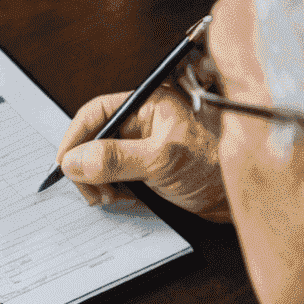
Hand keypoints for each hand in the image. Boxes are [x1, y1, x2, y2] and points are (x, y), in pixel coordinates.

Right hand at [55, 83, 229, 221]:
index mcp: (148, 105)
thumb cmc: (215, 168)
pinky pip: (111, 175)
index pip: (96, 113)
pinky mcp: (143, 166)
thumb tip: (75, 161)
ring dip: (95, 181)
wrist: (236, 197)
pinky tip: (120, 198)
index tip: (66, 163)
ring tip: (108, 197)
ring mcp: (142, 145)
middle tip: (91, 189)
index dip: (76, 137)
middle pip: (93, 138)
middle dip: (86, 166)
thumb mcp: (162, 160)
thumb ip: (115, 158)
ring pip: (99, 159)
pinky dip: (108, 189)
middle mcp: (143, 121)